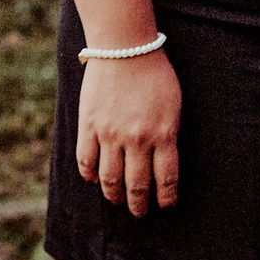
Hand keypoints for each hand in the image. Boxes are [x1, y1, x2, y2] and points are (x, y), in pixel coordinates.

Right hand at [76, 52, 180, 215]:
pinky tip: (94, 179)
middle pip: (137, 185)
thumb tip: (162, 163)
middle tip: (139, 212)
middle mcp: (137, 138)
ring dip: (114, 195)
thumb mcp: (173, 105)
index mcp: (164, 133)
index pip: (166, 178)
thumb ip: (167, 134)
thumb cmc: (155, 73)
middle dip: (139, 204)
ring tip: (117, 200)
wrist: (125, 47)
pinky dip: (89, 175)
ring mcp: (110, 133)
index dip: (166, 198)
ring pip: (110, 179)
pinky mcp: (89, 125)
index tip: (165, 206)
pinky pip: (86, 160)